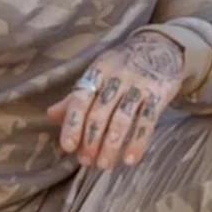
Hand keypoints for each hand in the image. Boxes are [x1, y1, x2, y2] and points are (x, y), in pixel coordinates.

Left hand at [47, 31, 183, 169]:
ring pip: (122, 119)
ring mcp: (139, 86)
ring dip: (111, 145)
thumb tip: (50, 115)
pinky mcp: (159, 94)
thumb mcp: (97, 73)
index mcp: (97, 72)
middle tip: (86, 161)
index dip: (73, 123)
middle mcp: (116, 77)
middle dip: (91, 140)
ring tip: (104, 164)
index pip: (80, 99)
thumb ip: (76, 96)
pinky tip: (130, 159)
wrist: (161, 47)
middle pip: (100, 112)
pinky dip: (138, 142)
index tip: (68, 146)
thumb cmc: (121, 66)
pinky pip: (147, 121)